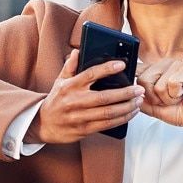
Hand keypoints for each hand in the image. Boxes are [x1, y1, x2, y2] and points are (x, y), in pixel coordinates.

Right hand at [26, 50, 143, 143]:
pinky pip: (107, 124)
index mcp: (70, 86)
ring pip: (108, 112)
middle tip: (139, 89)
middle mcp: (75, 101)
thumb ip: (70, 67)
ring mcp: (80, 117)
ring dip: (127, 107)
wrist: (43, 124)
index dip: (107, 69)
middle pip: (105, 97)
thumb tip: (77, 52)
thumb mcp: (59, 81)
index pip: (90, 74)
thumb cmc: (55, 100)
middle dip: (125, 93)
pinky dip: (122, 119)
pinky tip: (131, 113)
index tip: (122, 65)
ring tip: (139, 101)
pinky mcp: (84, 130)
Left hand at [136, 58, 182, 136]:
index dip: (135, 83)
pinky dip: (176, 95)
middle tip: (167, 100)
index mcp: (155, 71)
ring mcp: (176, 64)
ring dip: (167, 98)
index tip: (139, 92)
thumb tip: (130, 93)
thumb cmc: (180, 111)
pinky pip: (171, 83)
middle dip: (154, 98)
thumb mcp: (154, 108)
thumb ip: (141, 100)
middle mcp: (164, 64)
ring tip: (177, 97)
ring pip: (158, 85)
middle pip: (143, 80)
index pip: (136, 70)